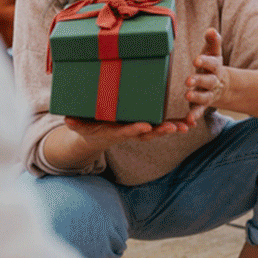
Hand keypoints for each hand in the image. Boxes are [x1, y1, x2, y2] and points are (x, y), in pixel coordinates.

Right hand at [62, 116, 190, 148]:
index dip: (135, 129)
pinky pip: (161, 125)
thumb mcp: (79, 126)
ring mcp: (137, 129)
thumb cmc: (87, 127)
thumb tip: (67, 120)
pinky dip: (175, 123)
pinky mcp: (144, 124)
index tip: (144, 127)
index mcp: (114, 131)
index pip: (125, 132)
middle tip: (173, 128)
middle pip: (147, 134)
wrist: (94, 136)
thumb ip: (75, 123)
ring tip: (188, 126)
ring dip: (172, 128)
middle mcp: (129, 132)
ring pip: (157, 130)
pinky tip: (190, 120)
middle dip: (160, 131)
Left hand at [183, 28, 227, 125]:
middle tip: (189, 80)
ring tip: (187, 95)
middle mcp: (213, 81)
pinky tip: (189, 120)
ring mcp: (208, 94)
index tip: (196, 60)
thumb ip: (212, 41)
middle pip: (208, 81)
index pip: (212, 63)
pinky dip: (194, 115)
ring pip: (204, 97)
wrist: (222, 84)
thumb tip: (211, 29)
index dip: (205, 61)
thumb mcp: (213, 52)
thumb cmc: (211, 64)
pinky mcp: (202, 104)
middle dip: (199, 80)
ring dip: (197, 97)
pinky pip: (199, 110)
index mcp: (215, 67)